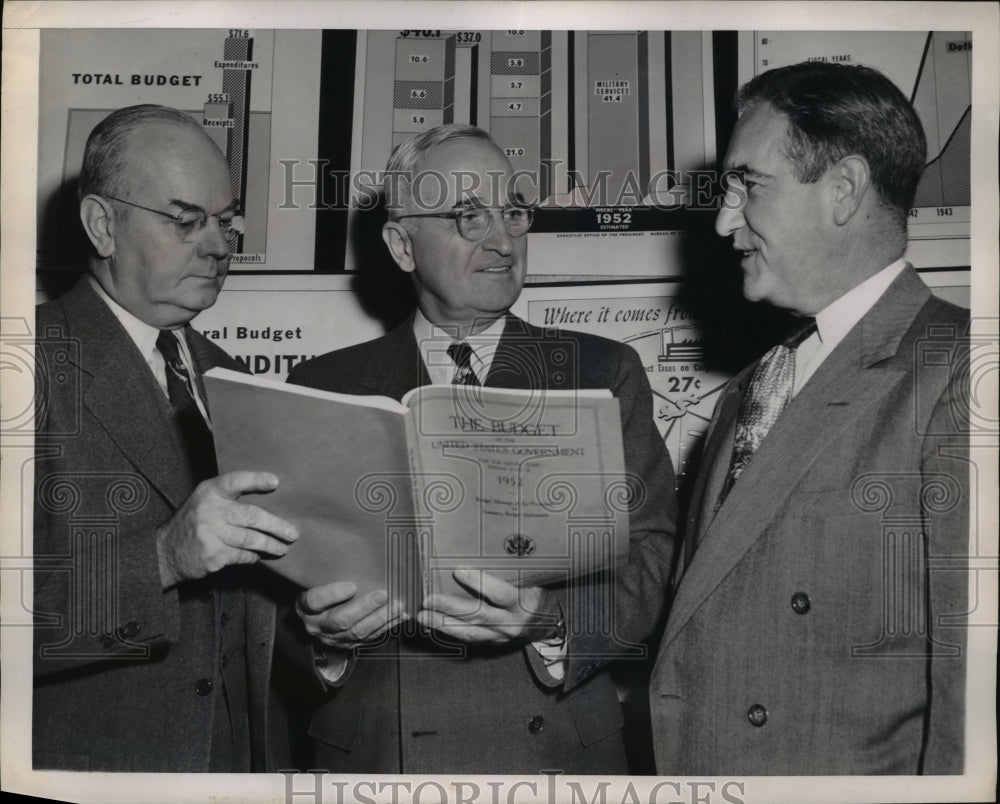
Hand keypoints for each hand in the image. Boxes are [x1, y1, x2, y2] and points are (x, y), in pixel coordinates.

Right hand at [155, 470, 297, 587]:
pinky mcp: (213, 556)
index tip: (276, 481)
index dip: (256, 480)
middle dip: (276, 526)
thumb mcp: (202, 501)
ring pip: (251, 539)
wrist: (163, 552)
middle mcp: (210, 511)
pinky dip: (252, 556)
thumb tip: (269, 498)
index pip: (235, 480)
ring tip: (283, 548)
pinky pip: (242, 556)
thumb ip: (228, 497)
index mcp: (209, 492)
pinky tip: (257, 556)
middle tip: (293, 533)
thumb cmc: (192, 522)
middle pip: (252, 516)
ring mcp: (211, 535)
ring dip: (270, 545)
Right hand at [296, 581, 407, 649]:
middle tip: (383, 594)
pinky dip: (386, 627)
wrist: (315, 617)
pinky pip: (368, 639)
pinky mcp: (347, 645)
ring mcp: (332, 638)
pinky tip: (398, 616)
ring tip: (397, 605)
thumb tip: (352, 546)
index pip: (315, 601)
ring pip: (357, 633)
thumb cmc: (319, 591)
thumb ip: (329, 571)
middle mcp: (317, 625)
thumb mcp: (316, 581)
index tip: (352, 585)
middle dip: (364, 608)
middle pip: (340, 620)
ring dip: (380, 619)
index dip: (333, 594)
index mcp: (306, 606)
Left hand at [417, 569, 561, 644]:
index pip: (501, 594)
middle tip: (428, 598)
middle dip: (450, 607)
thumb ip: (512, 570)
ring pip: (469, 632)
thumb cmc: (538, 594)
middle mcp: (511, 623)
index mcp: (525, 603)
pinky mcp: (492, 643)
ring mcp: (500, 636)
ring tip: (422, 616)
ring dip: (442, 624)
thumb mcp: (533, 579)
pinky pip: (468, 639)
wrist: (550, 624)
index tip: (458, 570)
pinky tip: (431, 625)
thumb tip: (487, 545)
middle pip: (478, 615)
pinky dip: (448, 632)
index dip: (480, 583)